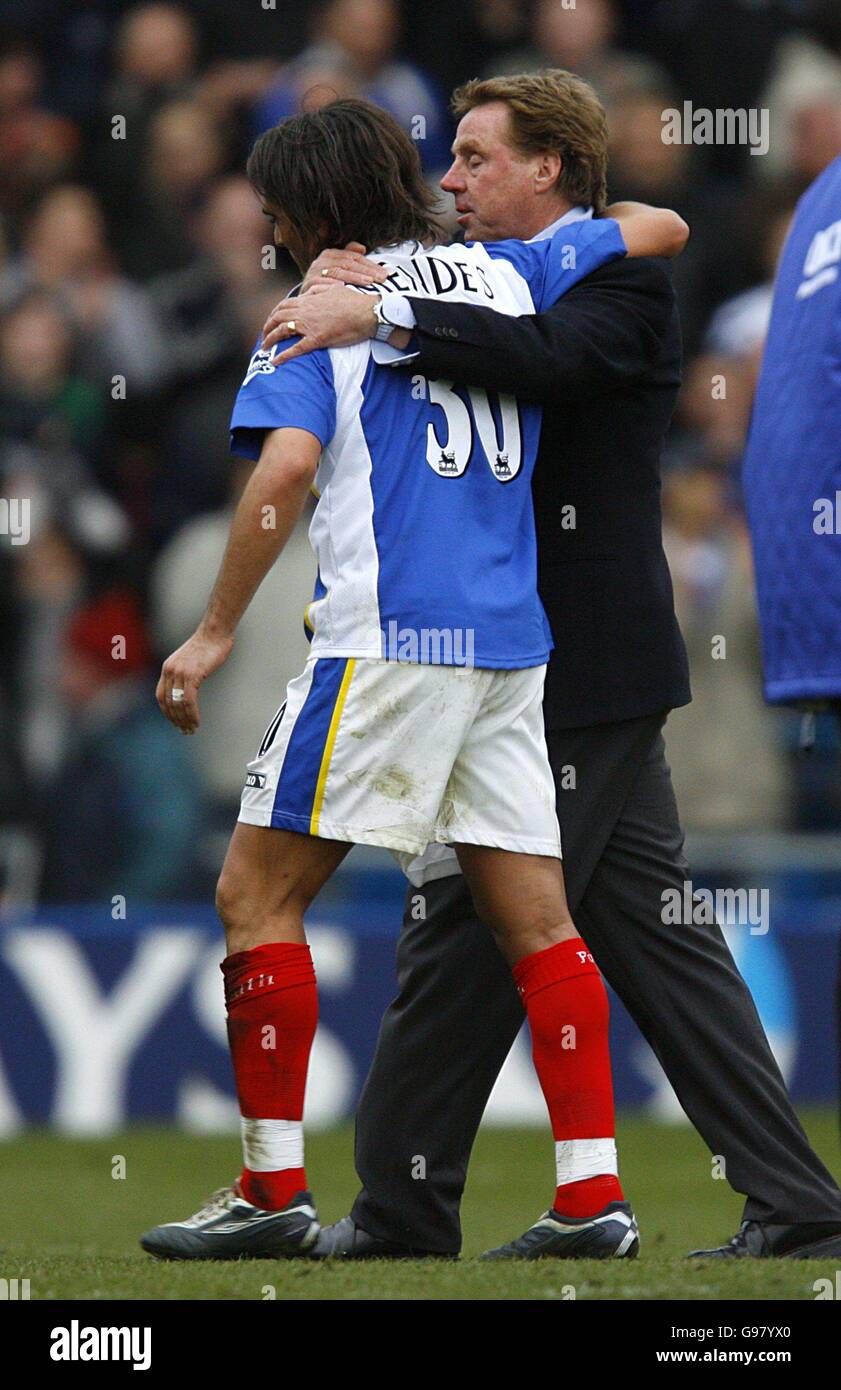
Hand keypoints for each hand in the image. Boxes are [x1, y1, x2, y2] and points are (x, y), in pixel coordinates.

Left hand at [156, 629, 233, 733]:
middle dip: (176, 720)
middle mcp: (170, 671)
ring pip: (178, 704)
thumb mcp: (191, 660)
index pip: (161, 696)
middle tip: (185, 731)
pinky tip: (197, 721)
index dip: (167, 712)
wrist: (214, 633)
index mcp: (168, 668)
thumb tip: (189, 687)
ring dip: (184, 720)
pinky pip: (189, 700)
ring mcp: (180, 673)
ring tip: (191, 730)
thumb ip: (186, 673)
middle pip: (168, 703)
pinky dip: (192, 714)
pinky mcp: (192, 675)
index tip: (176, 722)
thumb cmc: (208, 646)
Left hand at [261, 283, 379, 362]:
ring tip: (265, 347)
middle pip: (278, 317)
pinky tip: (275, 361)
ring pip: (282, 331)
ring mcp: (310, 325)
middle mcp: (305, 311)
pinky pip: (296, 348)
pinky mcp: (317, 339)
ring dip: (270, 339)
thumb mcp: (334, 289)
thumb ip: (318, 289)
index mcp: (309, 299)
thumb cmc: (354, 301)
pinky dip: (284, 355)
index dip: (274, 313)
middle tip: (264, 335)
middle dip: (268, 326)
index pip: (284, 304)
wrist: (367, 312)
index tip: (271, 320)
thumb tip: (308, 291)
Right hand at [300, 243, 389, 292]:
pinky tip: (345, 288)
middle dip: (366, 271)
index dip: (370, 264)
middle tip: (381, 279)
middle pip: (348, 264)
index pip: (354, 257)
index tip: (385, 274)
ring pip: (338, 272)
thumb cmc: (326, 285)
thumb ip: (350, 256)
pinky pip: (323, 284)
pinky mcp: (309, 285)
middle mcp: (321, 261)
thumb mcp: (337, 269)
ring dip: (354, 277)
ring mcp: (314, 273)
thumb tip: (362, 248)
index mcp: (330, 255)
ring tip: (369, 282)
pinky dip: (334, 285)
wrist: (307, 300)